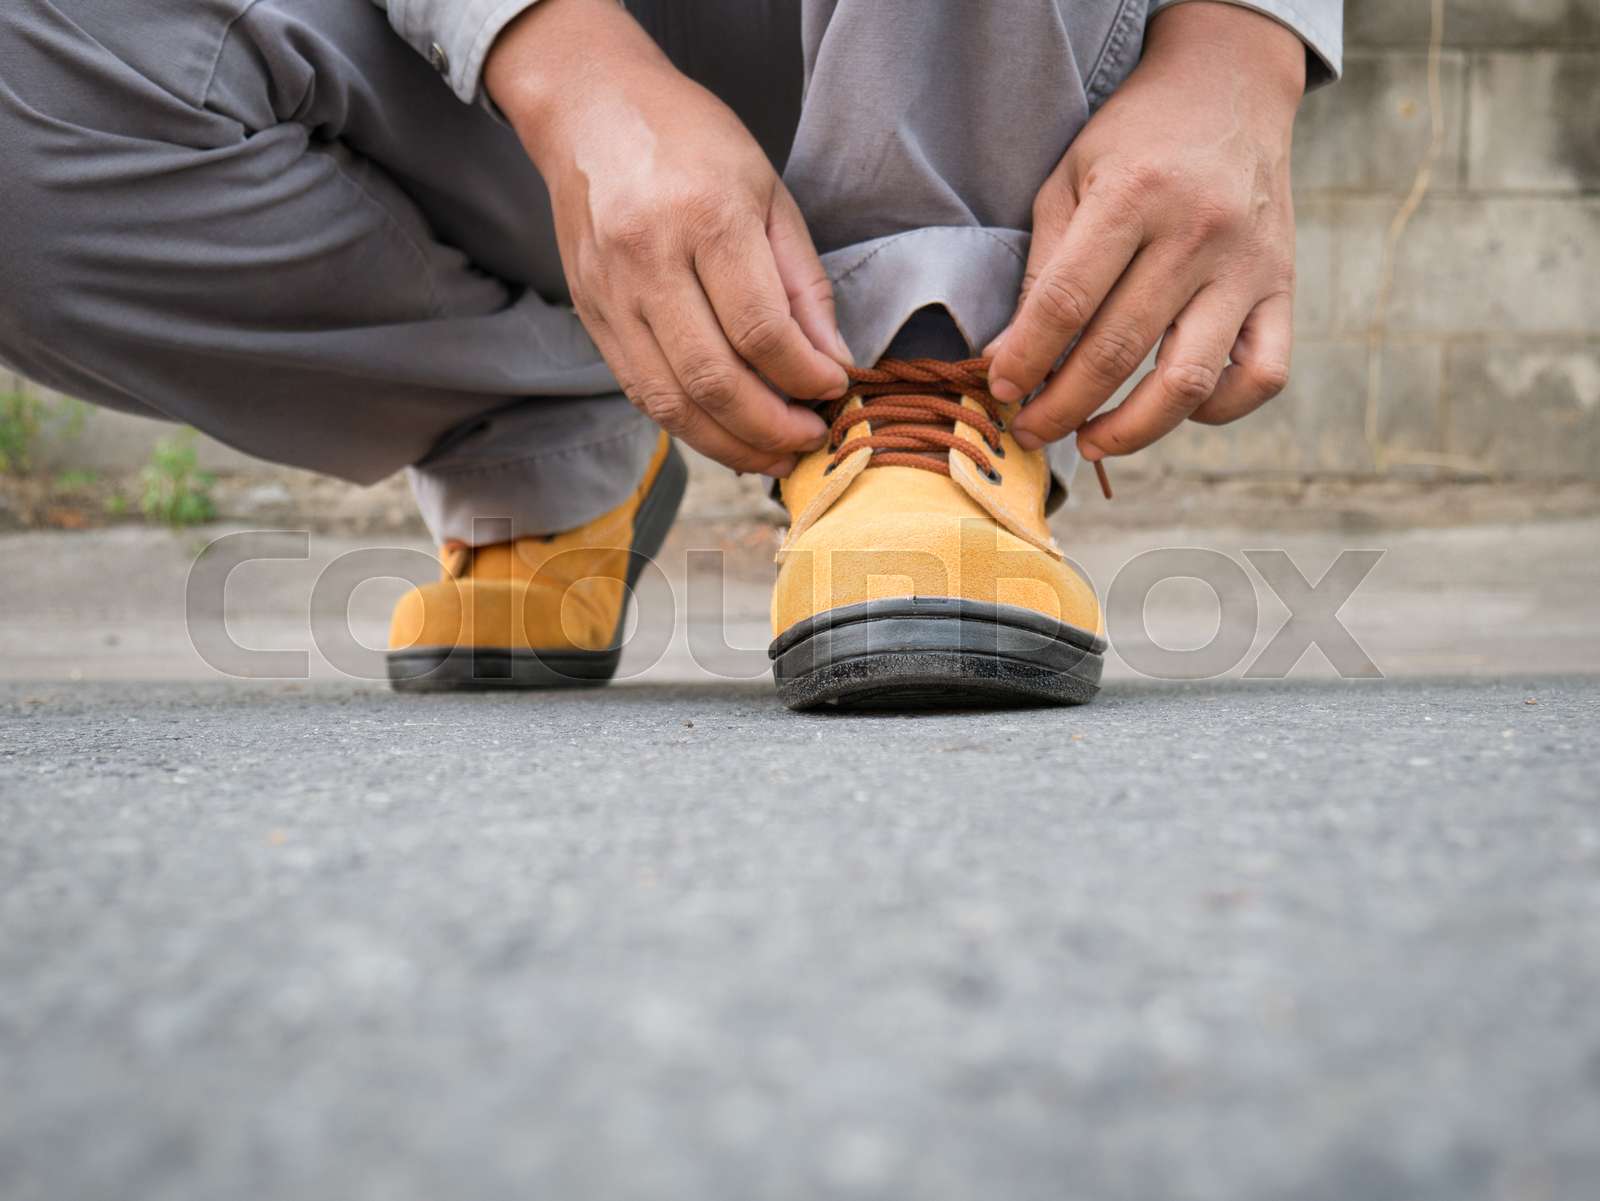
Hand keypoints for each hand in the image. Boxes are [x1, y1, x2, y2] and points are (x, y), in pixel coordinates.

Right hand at [486, 0, 850, 475]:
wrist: (592, 110)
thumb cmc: (691, 142)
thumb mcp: (769, 194)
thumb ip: (804, 284)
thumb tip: (834, 360)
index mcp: (705, 217)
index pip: (762, 330)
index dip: (805, 376)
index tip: (835, 389)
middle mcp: (649, 259)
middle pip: (713, 378)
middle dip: (771, 427)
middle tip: (810, 438)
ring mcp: (611, 293)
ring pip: (671, 401)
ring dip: (730, 444)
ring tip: (774, 453)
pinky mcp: (590, 315)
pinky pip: (641, 392)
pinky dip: (688, 425)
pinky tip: (726, 433)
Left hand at [986, 1, 1305, 462]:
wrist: (1231, 89)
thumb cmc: (1134, 140)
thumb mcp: (1069, 181)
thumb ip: (1040, 271)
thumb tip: (1006, 360)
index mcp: (1135, 195)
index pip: (1066, 303)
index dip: (1024, 360)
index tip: (999, 391)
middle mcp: (1198, 233)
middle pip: (1118, 350)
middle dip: (1061, 406)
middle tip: (1029, 430)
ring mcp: (1248, 266)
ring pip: (1188, 381)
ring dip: (1131, 431)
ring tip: (1088, 443)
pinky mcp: (1284, 289)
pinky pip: (1262, 377)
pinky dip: (1216, 411)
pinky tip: (1172, 410)